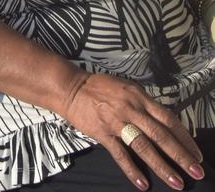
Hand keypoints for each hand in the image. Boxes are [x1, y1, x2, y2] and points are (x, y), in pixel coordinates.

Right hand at [62, 72, 203, 189]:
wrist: (72, 87)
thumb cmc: (101, 87)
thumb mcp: (128, 88)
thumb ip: (145, 104)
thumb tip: (165, 122)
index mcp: (140, 97)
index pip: (168, 119)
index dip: (184, 137)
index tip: (197, 154)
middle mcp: (132, 109)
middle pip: (161, 134)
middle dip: (181, 155)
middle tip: (197, 171)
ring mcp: (117, 121)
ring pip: (144, 146)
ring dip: (162, 166)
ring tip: (177, 182)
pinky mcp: (103, 133)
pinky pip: (120, 154)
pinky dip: (132, 170)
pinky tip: (143, 184)